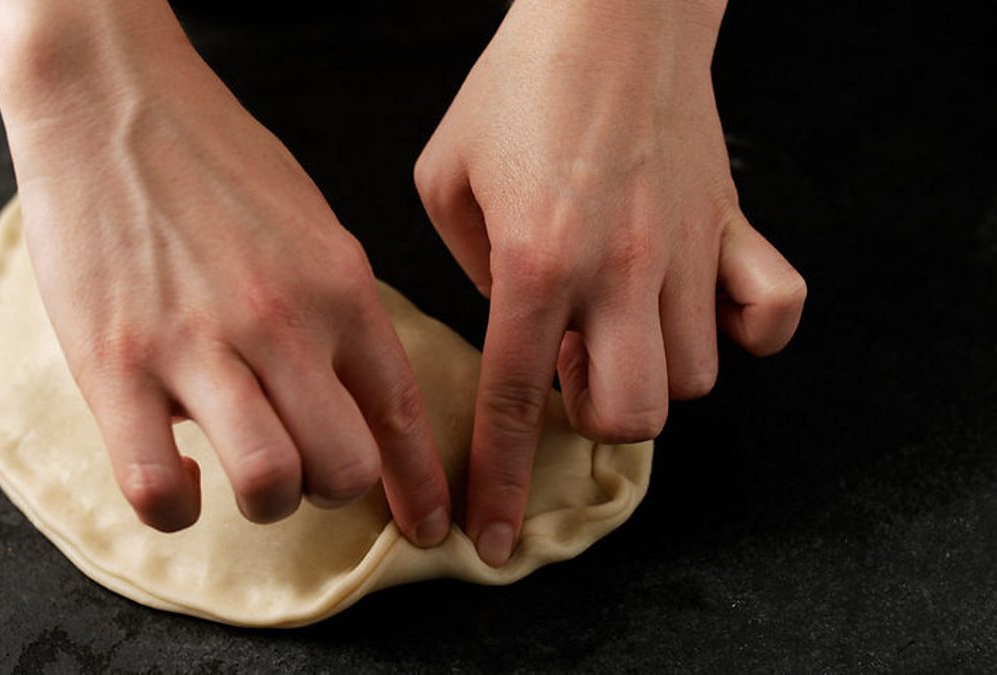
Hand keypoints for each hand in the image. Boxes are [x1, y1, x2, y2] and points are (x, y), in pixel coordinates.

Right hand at [0, 2, 450, 543]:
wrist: (109, 95)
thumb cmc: (211, 157)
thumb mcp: (309, 223)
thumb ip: (335, 306)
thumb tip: (343, 384)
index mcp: (338, 285)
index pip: (400, 410)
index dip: (420, 484)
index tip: (426, 526)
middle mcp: (282, 321)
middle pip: (344, 465)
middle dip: (334, 491)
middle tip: (306, 473)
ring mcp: (198, 345)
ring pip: (268, 483)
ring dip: (264, 501)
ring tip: (242, 475)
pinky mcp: (115, 364)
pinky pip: (157, 486)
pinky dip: (175, 507)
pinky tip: (178, 481)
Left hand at [414, 0, 805, 565]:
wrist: (608, 16)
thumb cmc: (514, 90)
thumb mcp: (445, 178)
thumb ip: (465, 269)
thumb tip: (512, 326)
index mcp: (531, 262)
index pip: (513, 403)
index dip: (499, 483)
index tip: (490, 541)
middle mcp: (616, 271)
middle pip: (630, 414)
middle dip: (593, 417)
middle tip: (570, 366)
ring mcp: (686, 251)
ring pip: (693, 379)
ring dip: (650, 372)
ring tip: (621, 323)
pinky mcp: (733, 225)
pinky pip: (775, 314)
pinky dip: (748, 333)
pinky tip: (703, 311)